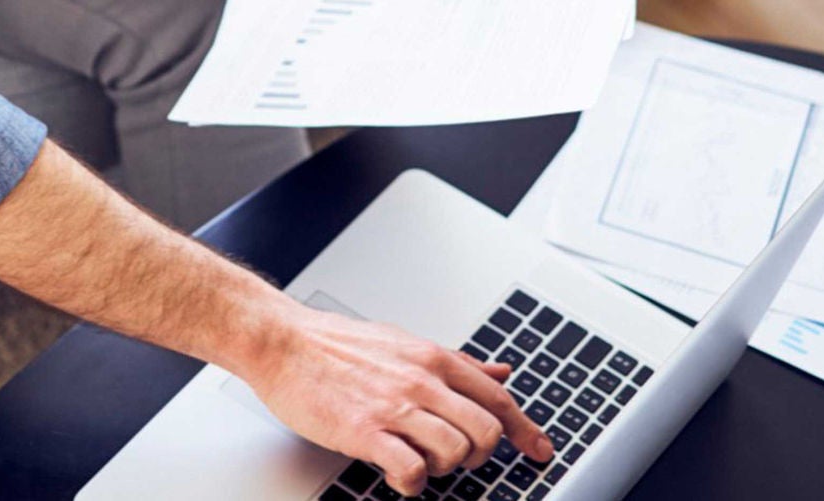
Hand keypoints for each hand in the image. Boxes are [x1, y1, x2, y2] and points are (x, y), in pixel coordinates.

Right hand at [236, 303, 554, 495]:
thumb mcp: (407, 343)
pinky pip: (412, 469)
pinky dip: (414, 481)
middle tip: (461, 460)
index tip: (540, 450)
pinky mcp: (365, 431)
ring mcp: (394, 407)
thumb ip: (457, 363)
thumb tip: (500, 373)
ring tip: (422, 462)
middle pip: (485, 432)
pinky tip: (400, 473)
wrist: (284, 342)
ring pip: (455, 452)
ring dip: (445, 468)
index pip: (497, 399)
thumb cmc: (339, 345)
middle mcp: (421, 381)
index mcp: (433, 358)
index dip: (526, 430)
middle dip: (480, 456)